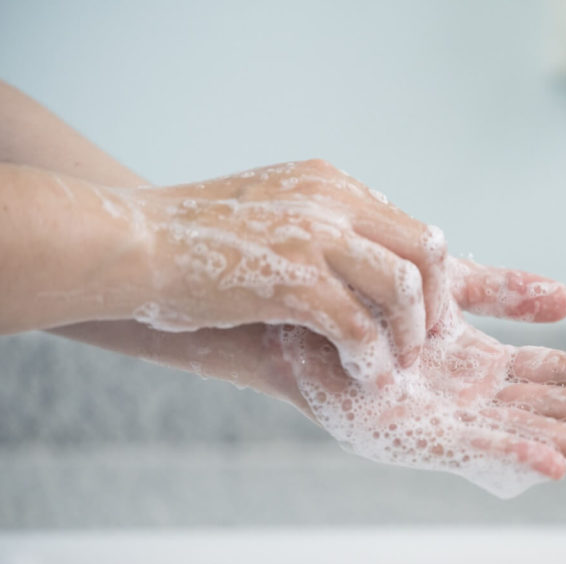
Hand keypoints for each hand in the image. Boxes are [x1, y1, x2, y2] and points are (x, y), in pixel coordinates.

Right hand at [117, 159, 446, 377]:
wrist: (130, 241)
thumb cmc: (192, 236)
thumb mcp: (271, 207)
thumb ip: (319, 223)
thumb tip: (358, 258)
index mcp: (329, 183)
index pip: (409, 225)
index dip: (425, 276)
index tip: (419, 313)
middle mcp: (331, 202)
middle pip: (425, 249)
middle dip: (435, 303)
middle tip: (421, 342)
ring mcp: (314, 238)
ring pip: (403, 287)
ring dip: (409, 335)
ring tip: (396, 365)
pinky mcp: (292, 280)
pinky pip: (359, 327)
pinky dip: (373, 359)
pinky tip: (367, 378)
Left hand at [274, 259, 565, 497]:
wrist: (298, 309)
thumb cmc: (365, 300)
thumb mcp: (449, 287)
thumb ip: (509, 292)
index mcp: (486, 367)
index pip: (564, 373)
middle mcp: (474, 399)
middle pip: (560, 406)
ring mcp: (448, 420)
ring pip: (529, 435)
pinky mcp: (415, 434)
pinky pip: (475, 448)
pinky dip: (517, 457)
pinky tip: (555, 464)